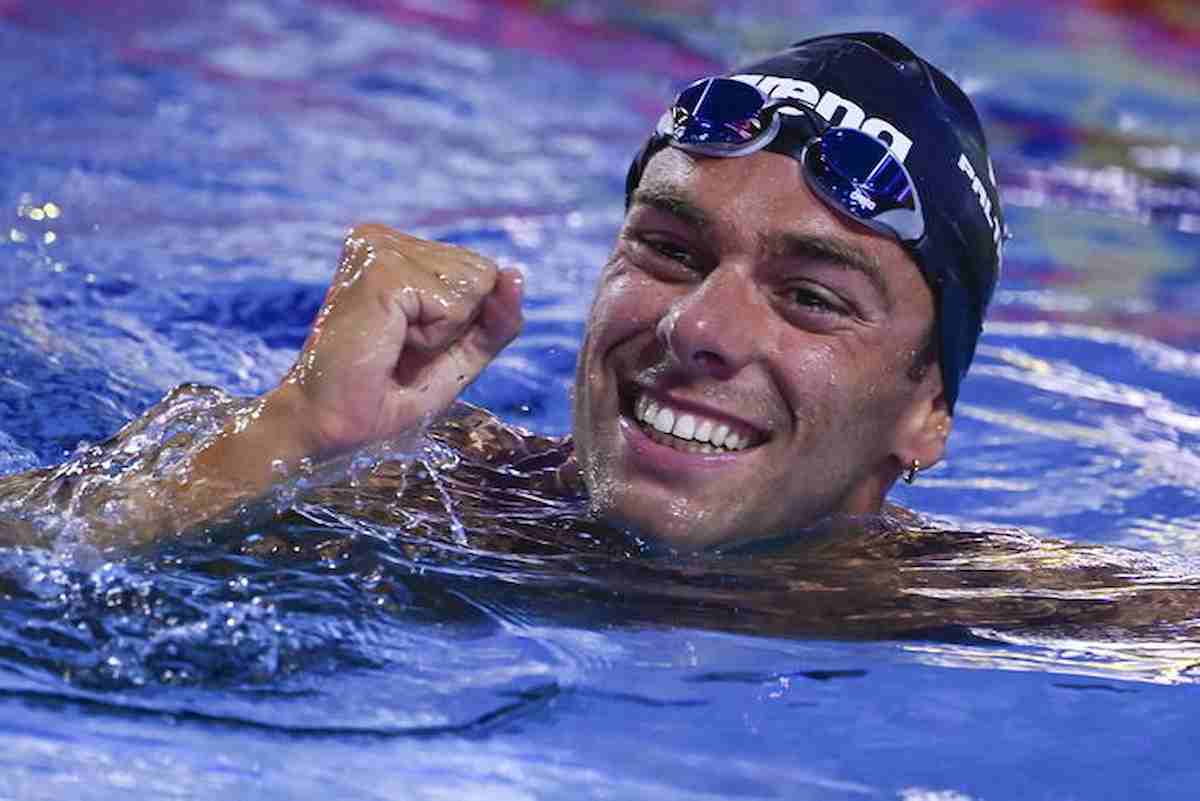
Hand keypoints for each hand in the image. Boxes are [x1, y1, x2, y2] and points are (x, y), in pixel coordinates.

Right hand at [278, 224, 523, 458]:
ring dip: (445, 333)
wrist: (329, 425)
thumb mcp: (457, 355)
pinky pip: (455, 304)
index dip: (466, 322)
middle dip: (458, 325)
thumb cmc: (383, 395)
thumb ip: (495, 318)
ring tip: (393, 344)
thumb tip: (515, 273)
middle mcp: (384, 239)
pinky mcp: (382, 269)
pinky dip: (434, 338)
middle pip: (485, 273)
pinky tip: (391, 342)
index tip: (412, 344)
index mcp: (396, 250)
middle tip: (401, 349)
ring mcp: (381, 248)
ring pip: (477, 284)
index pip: (482, 273)